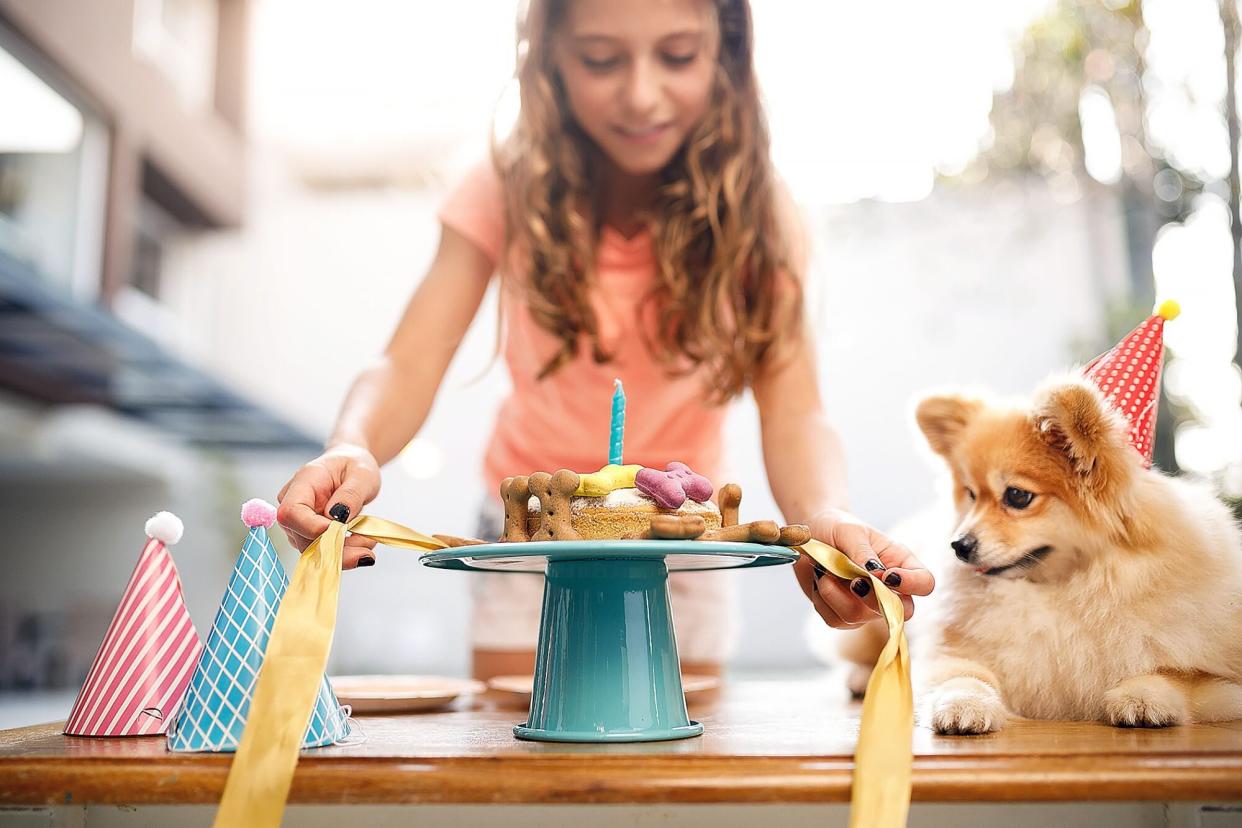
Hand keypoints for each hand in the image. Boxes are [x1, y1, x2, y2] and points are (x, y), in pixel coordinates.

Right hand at [276, 444, 381, 568]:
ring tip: (369, 542)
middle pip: (302, 537)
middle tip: (367, 548)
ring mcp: (299, 522)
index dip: (311, 528)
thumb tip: (337, 518)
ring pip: (313, 550)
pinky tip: (362, 543)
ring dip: (343, 554)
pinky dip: (344, 553)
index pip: (291, 512)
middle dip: (336, 548)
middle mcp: (294, 503)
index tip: (341, 531)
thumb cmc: (353, 465)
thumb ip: (350, 495)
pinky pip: (322, 551)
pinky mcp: (308, 534)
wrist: (351, 467)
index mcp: (303, 482)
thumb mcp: (362, 474)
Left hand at [792, 507, 934, 627]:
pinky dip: (823, 601)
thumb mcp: (850, 532)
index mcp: (900, 563)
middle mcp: (888, 589)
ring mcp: (866, 605)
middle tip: (854, 580)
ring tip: (825, 572)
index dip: (911, 584)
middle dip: (873, 599)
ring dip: (836, 594)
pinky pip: (835, 620)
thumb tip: (875, 576)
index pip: (924, 583)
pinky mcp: (843, 615)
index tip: (887, 575)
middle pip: (899, 612)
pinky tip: (820, 582)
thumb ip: (863, 553)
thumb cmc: (836, 528)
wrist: (808, 537)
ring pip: (859, 617)